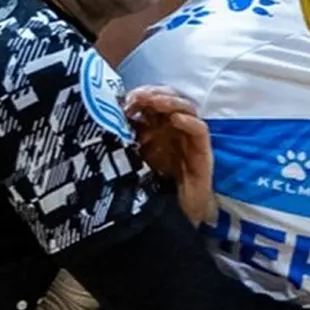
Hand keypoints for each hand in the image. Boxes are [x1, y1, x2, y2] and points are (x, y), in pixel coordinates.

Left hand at [125, 85, 212, 224]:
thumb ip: (125, 139)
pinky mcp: (202, 151)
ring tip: (154, 102)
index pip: (153, 100)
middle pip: (170, 99)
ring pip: (187, 108)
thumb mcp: (133, 158)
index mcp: (157, 127)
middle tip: (138, 98)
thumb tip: (107, 118)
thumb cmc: (152, 187)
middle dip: (154, 94)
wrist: (172, 216)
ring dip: (170, 101)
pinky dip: (188, 121)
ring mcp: (189, 138)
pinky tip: (174, 119)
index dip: (141, 95)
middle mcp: (174, 129)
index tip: (124, 100)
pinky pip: (200, 130)